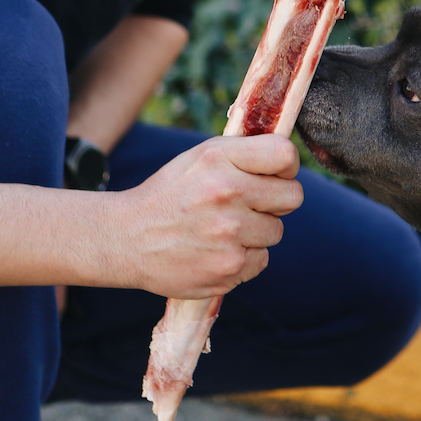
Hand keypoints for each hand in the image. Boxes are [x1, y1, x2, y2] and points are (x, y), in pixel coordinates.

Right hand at [118, 134, 302, 298]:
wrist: (127, 239)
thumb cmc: (172, 193)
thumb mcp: (202, 157)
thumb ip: (245, 152)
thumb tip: (289, 156)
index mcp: (220, 158)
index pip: (285, 155)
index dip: (286, 166)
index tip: (274, 174)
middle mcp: (226, 192)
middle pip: (293, 196)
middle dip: (277, 200)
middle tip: (250, 203)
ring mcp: (229, 233)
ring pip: (277, 230)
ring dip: (257, 231)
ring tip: (223, 228)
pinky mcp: (229, 268)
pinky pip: (262, 259)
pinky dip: (245, 257)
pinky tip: (217, 249)